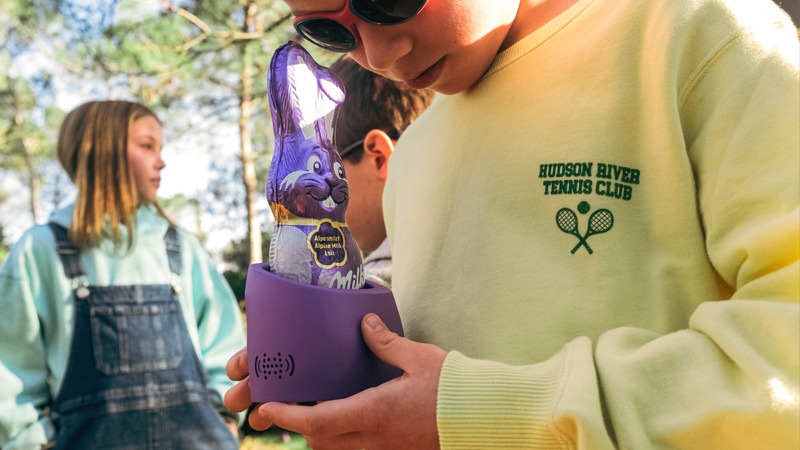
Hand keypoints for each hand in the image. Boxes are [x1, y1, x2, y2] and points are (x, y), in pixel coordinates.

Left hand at [229, 313, 446, 448]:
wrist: (485, 419)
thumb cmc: (455, 388)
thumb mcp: (420, 358)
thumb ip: (387, 342)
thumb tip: (364, 323)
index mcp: (374, 412)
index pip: (317, 421)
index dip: (287, 416)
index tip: (268, 407)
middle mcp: (374, 438)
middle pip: (320, 440)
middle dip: (300, 425)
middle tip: (289, 403)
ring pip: (338, 449)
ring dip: (322, 432)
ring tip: (317, 408)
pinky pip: (359, 449)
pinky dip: (344, 437)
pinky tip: (350, 416)